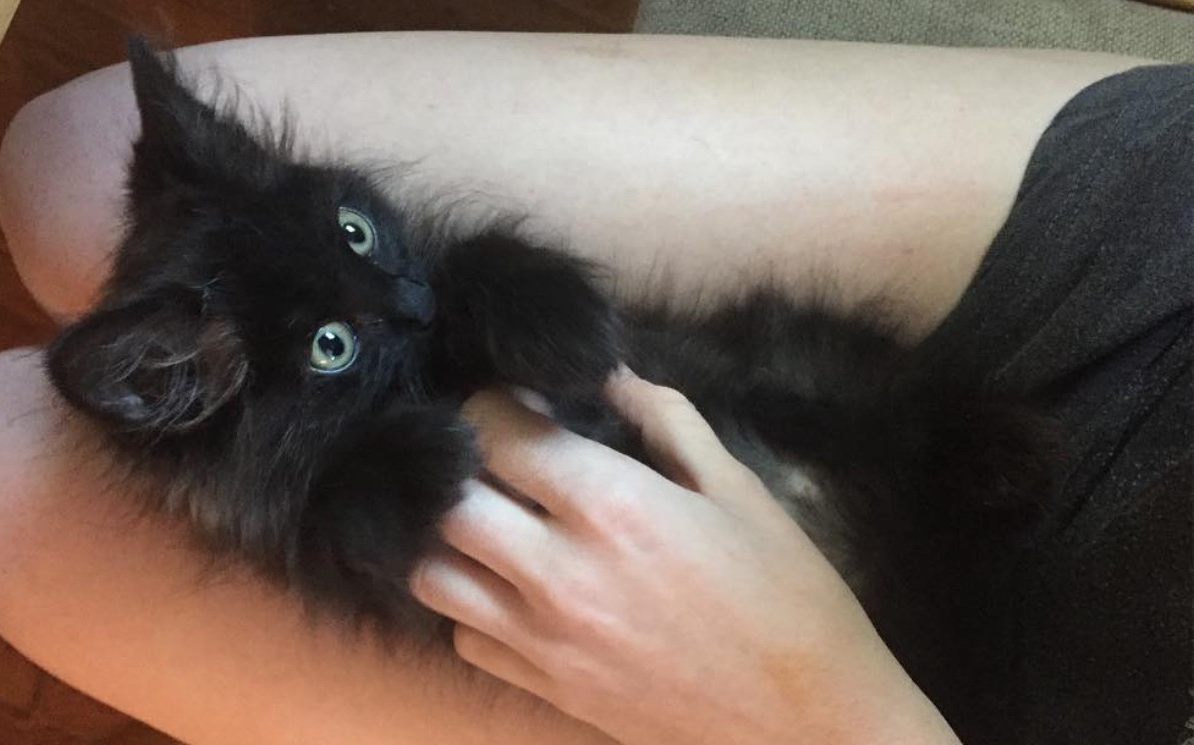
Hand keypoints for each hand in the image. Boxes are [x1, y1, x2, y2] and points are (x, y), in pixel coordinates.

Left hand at [411, 369, 960, 744]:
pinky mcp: (545, 687)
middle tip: (494, 455)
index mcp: (612, 505)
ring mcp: (543, 638)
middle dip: (457, 465)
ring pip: (432, 574)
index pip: (496, 431)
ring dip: (449, 537)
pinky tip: (510, 585)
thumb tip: (609, 375)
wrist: (809, 719)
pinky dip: (472, 605)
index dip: (494, 401)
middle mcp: (559, 571)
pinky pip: (464, 636)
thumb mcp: (738, 488)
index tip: (518, 400)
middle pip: (446, 501)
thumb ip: (665, 419)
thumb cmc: (787, 596)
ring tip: (491, 520)